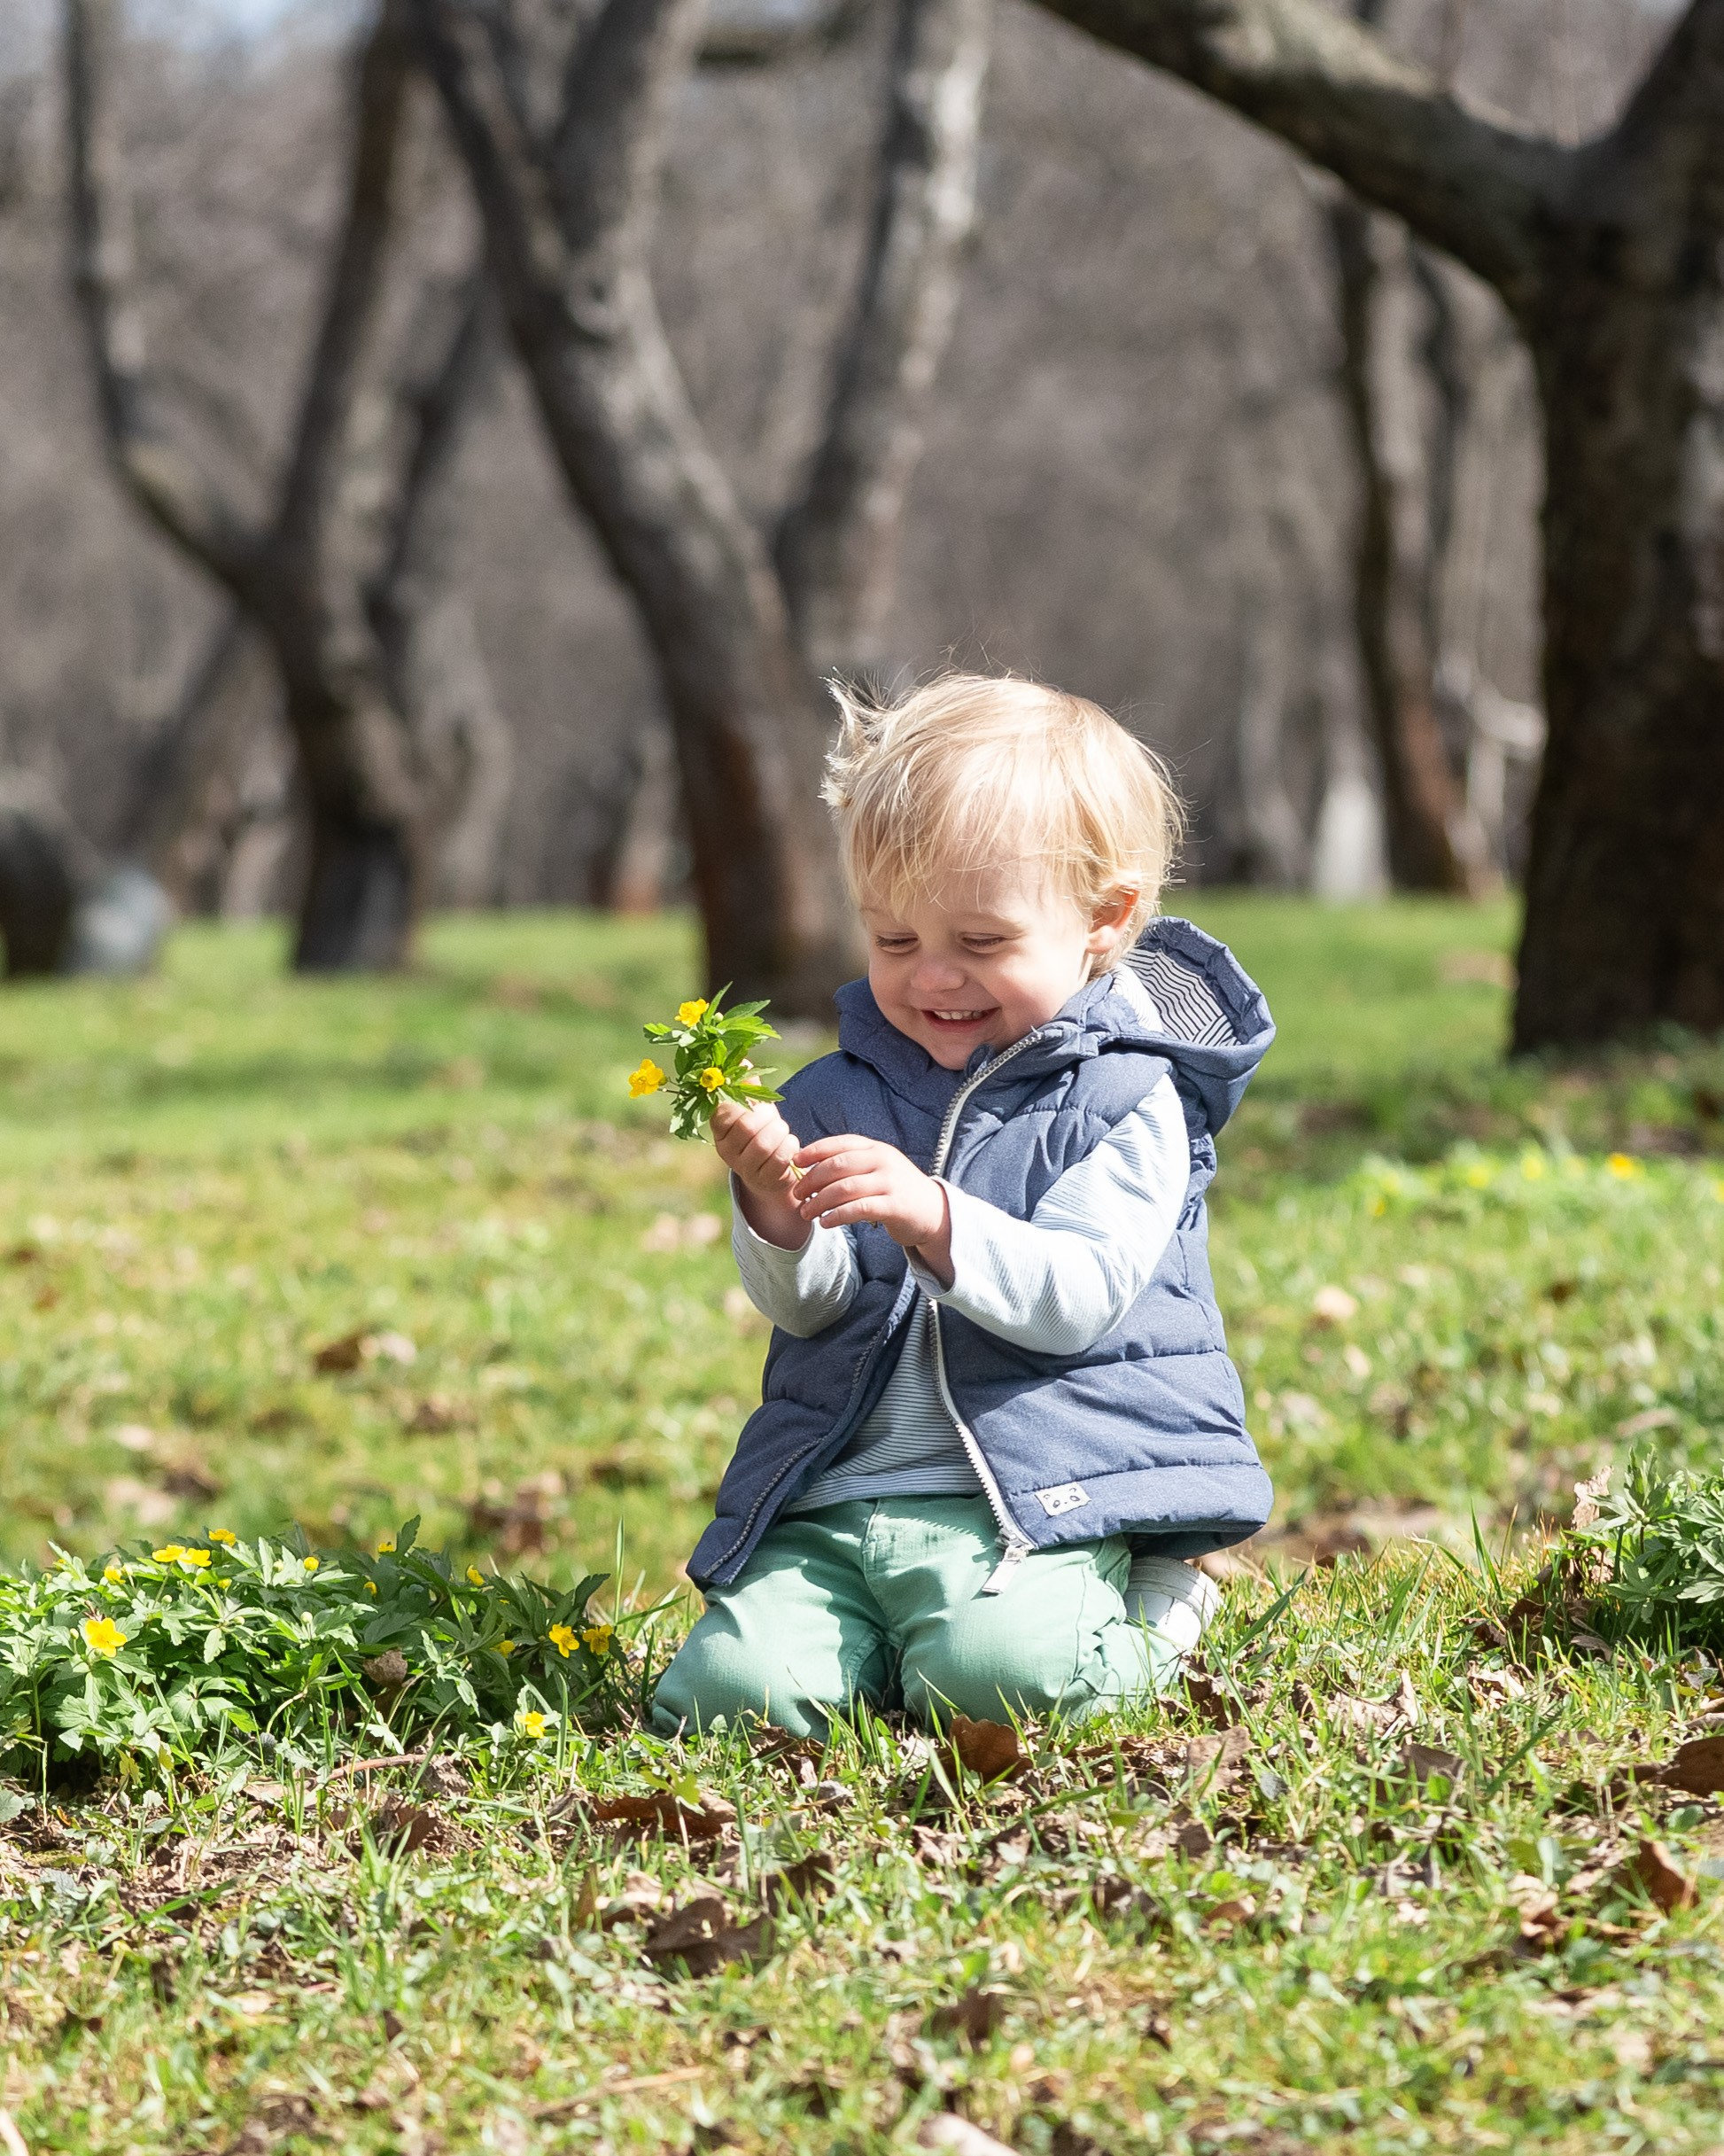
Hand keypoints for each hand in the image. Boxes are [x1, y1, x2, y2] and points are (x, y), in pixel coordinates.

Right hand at [711, 1098, 805, 1248]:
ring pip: (763, 1144)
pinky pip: (779, 1159)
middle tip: (774, 1119)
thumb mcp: (754, 1109)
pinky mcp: (764, 1181)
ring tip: (782, 1131)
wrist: (772, 1170)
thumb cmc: (762, 1132)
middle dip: (767, 1117)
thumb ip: (748, 1086)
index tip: (755, 1107)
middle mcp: (726, 1151)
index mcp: (719, 1130)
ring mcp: (744, 1168)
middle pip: (746, 1126)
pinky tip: (789, 1145)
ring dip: (780, 1132)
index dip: (745, 1105)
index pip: (723, 1113)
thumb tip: (744, 1061)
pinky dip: (790, 1146)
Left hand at [792, 1134, 952, 1283]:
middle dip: (812, 1179)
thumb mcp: (877, 1168)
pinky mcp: (894, 1206)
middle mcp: (883, 1161)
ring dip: (820, 1201)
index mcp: (875, 1149)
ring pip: (845, 1188)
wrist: (933, 1211)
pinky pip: (859, 1208)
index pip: (840, 1144)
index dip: (814, 1151)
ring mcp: (890, 1182)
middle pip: (838, 1165)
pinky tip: (825, 1222)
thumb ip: (852, 1164)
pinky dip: (837, 1215)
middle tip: (797, 1193)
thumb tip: (810, 1166)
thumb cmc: (895, 1190)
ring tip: (806, 1212)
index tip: (795, 1162)